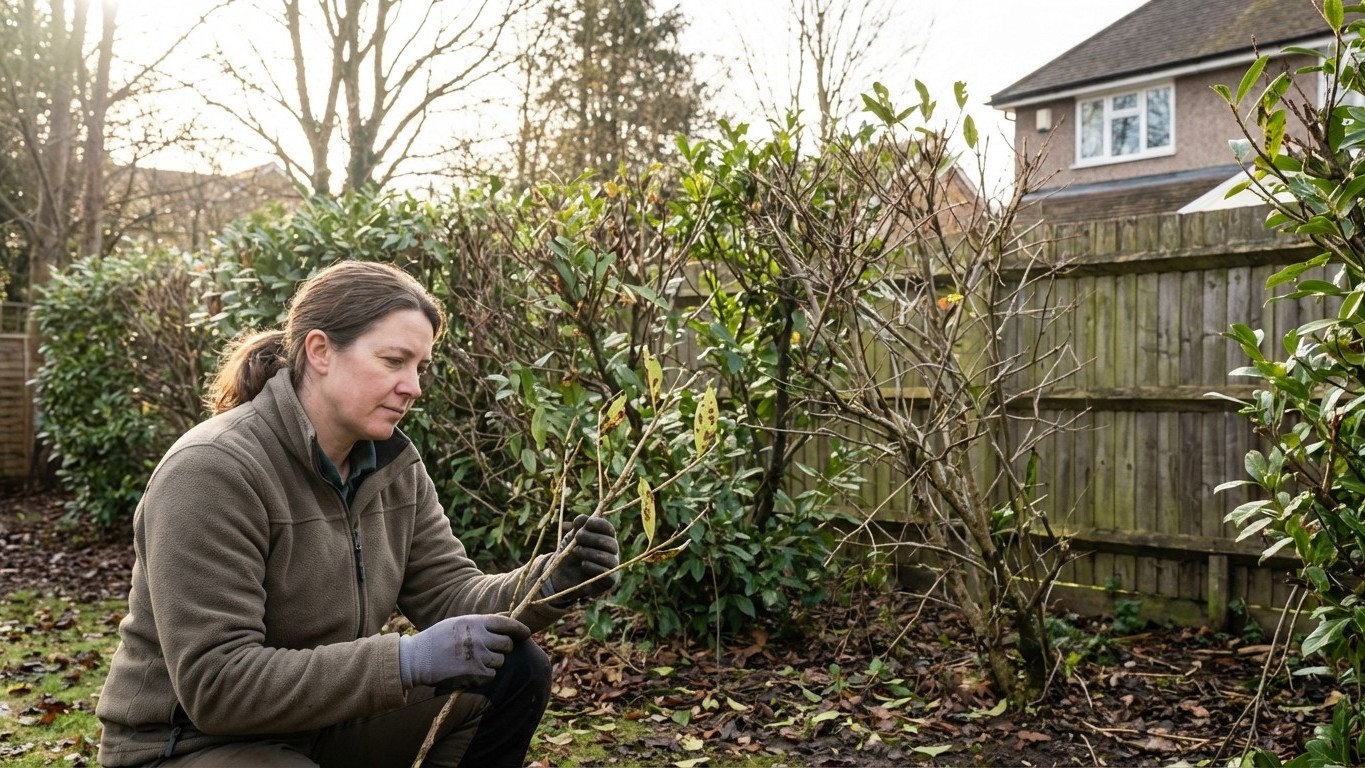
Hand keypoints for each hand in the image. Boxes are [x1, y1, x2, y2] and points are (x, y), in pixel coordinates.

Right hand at [398, 614, 529, 689]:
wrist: (417, 659)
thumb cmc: (437, 639)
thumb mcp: (459, 623)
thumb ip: (483, 622)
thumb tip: (506, 617)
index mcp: (475, 622)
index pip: (506, 623)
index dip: (519, 629)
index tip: (526, 634)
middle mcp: (479, 636)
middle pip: (507, 644)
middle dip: (503, 648)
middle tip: (490, 651)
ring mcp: (478, 655)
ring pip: (500, 661)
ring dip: (492, 663)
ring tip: (474, 661)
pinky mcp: (475, 672)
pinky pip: (491, 674)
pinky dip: (485, 675)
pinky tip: (471, 671)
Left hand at [543, 514, 619, 606]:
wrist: (561, 576)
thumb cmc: (569, 554)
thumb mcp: (571, 538)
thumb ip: (577, 527)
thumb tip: (582, 519)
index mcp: (606, 538)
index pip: (609, 529)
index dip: (600, 524)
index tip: (586, 524)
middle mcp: (612, 552)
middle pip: (611, 543)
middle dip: (593, 538)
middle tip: (577, 537)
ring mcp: (612, 566)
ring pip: (610, 559)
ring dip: (591, 553)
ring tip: (576, 551)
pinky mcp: (608, 581)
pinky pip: (607, 573)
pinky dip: (594, 567)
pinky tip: (583, 564)